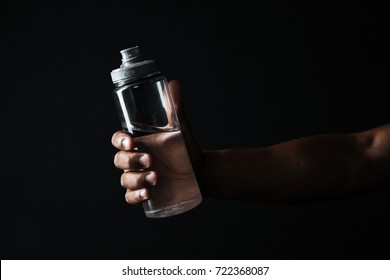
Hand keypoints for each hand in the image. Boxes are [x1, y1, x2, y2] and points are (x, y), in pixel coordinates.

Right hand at [111, 80, 202, 203]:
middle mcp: (135, 160)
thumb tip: (173, 83)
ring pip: (125, 180)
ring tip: (156, 178)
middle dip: (132, 160)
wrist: (200, 172)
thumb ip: (176, 108)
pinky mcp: (145, 193)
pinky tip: (148, 193)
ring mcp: (138, 177)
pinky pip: (131, 197)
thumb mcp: (181, 129)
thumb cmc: (186, 149)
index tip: (132, 142)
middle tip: (150, 160)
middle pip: (119, 160)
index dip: (119, 141)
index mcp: (139, 143)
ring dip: (137, 179)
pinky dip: (136, 196)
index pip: (119, 140)